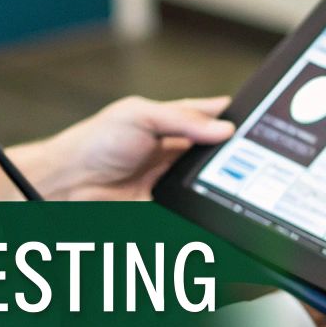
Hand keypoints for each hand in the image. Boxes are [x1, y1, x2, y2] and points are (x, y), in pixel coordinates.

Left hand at [6, 96, 235, 200]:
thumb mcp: (139, 115)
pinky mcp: (166, 208)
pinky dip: (206, 210)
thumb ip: (182, 118)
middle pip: (217, 154)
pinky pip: (194, 211)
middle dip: (235, 156)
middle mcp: (174, 152)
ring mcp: (171, 181)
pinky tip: (215, 205)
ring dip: (222, 184)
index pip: (213, 119)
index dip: (234, 119)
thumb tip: (223, 128)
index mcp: (171, 123)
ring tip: (238, 184)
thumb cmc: (94, 142)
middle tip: (254, 158)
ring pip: (210, 183)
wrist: (67, 185)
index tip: (258, 124)